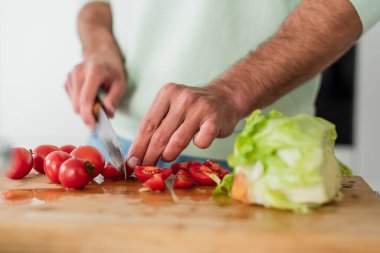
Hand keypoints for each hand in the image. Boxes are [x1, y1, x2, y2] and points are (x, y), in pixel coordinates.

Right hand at [64, 49, 125, 130]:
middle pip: (78, 104)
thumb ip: (114, 99)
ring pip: (74, 104)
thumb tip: (108, 114)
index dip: (88, 115)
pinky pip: (72, 100)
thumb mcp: (120, 83)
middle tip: (101, 118)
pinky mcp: (67, 81)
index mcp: (94, 71)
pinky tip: (90, 96)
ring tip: (98, 102)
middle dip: (88, 115)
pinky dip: (81, 104)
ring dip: (85, 109)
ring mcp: (70, 76)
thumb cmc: (112, 69)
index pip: (86, 98)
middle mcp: (78, 72)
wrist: (101, 53)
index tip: (92, 127)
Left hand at [126, 83, 242, 167]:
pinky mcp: (215, 119)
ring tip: (167, 158)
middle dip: (149, 156)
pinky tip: (197, 142)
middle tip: (144, 169)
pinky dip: (197, 146)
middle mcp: (182, 98)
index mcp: (167, 93)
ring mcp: (200, 108)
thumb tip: (137, 155)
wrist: (226, 97)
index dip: (137, 147)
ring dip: (169, 154)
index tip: (130, 163)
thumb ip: (157, 125)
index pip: (147, 125)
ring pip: (177, 141)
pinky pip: (201, 142)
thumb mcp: (172, 108)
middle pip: (159, 135)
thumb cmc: (193, 108)